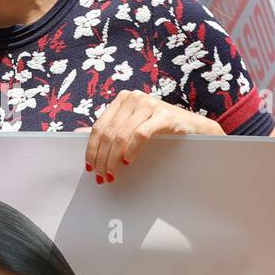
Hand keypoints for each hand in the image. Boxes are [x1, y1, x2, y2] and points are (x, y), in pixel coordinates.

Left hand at [85, 90, 220, 182]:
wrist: (196, 129)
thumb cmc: (162, 129)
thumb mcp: (133, 126)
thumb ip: (110, 128)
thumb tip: (78, 134)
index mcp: (124, 99)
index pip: (100, 126)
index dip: (92, 149)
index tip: (90, 167)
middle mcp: (134, 98)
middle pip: (109, 133)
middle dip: (102, 158)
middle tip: (102, 176)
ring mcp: (150, 105)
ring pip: (121, 135)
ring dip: (114, 159)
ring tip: (113, 174)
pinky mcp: (164, 116)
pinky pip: (140, 135)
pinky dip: (131, 150)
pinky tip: (128, 162)